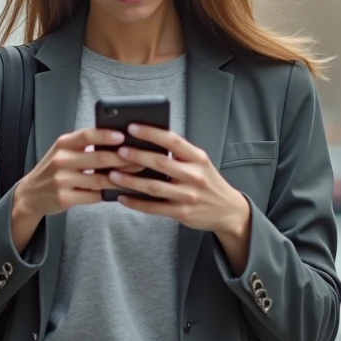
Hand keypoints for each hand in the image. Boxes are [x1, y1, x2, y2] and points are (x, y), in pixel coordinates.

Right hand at [14, 128, 129, 218]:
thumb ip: (83, 145)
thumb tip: (117, 141)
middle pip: (99, 158)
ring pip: (99, 179)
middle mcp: (61, 160)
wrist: (31, 194)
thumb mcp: (63, 151)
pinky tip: (119, 190)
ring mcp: (62, 180)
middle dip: (123, 158)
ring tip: (136, 175)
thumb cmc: (53, 170)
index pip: (87, 135)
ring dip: (121, 178)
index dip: (106, 135)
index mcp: (63, 144)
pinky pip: (93, 195)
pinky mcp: (64, 198)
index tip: (123, 136)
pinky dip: (108, 193)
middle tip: (141, 158)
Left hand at [108, 124, 249, 235]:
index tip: (132, 127)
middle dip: (137, 156)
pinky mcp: (182, 213)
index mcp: (198, 158)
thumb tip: (147, 140)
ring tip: (112, 174)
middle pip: (161, 163)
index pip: (172, 141)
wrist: (228, 210)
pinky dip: (136, 203)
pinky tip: (122, 197)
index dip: (151, 133)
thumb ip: (179, 154)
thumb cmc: (208, 182)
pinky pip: (154, 208)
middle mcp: (194, 176)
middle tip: (118, 151)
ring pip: (154, 187)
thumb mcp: (200, 163)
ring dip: (131, 181)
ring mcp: (188, 196)